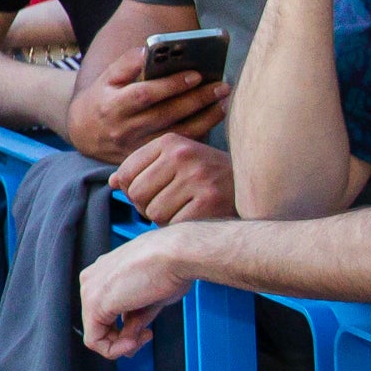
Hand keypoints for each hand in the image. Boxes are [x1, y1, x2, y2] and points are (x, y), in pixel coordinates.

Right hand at [66, 62, 226, 159]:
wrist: (85, 133)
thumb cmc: (102, 99)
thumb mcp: (107, 78)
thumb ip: (128, 62)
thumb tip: (151, 51)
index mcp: (112, 105)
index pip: (144, 95)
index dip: (171, 85)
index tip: (196, 74)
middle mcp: (124, 129)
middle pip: (166, 114)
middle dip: (197, 100)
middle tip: (221, 86)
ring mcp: (137, 147)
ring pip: (177, 134)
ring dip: (205, 118)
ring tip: (224, 102)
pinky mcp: (148, 159)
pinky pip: (178, 146)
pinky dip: (199, 133)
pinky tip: (213, 119)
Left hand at [78, 230, 200, 357]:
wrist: (175, 254)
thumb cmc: (170, 267)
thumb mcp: (150, 299)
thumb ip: (135, 318)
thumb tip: (131, 338)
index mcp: (103, 274)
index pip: (106, 313)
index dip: (126, 330)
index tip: (147, 331)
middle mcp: (91, 280)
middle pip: (100, 323)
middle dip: (124, 338)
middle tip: (146, 336)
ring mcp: (90, 290)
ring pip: (96, 334)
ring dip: (121, 345)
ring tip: (143, 336)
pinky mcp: (95, 303)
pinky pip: (95, 340)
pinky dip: (115, 349)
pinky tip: (134, 342)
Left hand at [108, 134, 234, 223]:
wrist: (257, 186)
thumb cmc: (210, 176)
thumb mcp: (177, 161)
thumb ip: (144, 168)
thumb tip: (112, 182)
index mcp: (169, 142)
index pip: (124, 174)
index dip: (131, 191)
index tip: (151, 193)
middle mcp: (182, 155)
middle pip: (136, 194)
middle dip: (146, 207)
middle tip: (169, 205)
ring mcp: (198, 177)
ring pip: (153, 213)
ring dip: (164, 220)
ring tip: (185, 209)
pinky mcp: (210, 201)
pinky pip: (174, 225)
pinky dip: (181, 228)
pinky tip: (197, 218)